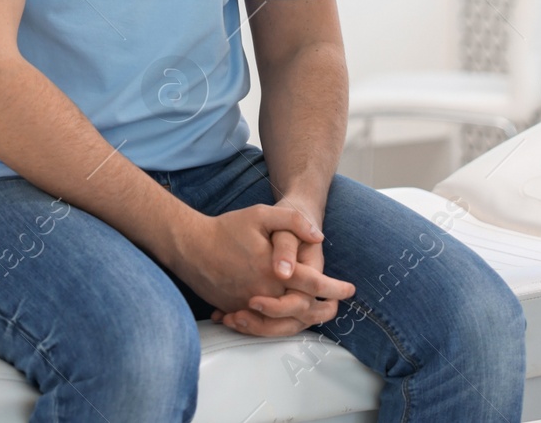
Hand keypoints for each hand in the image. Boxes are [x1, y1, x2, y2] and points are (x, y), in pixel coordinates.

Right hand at [170, 203, 354, 319]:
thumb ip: (292, 222)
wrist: (190, 246)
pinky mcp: (234, 310)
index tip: (350, 289)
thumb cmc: (227, 229)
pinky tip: (284, 317)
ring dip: (302, 321)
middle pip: (301, 311)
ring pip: (281, 324)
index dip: (334, 287)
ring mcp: (247, 305)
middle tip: (337, 305)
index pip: (312, 285)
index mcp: (274, 271)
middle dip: (323, 310)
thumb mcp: (261, 214)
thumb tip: (319, 236)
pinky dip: (276, 324)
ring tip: (316, 314)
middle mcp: (263, 293)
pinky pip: (260, 324)